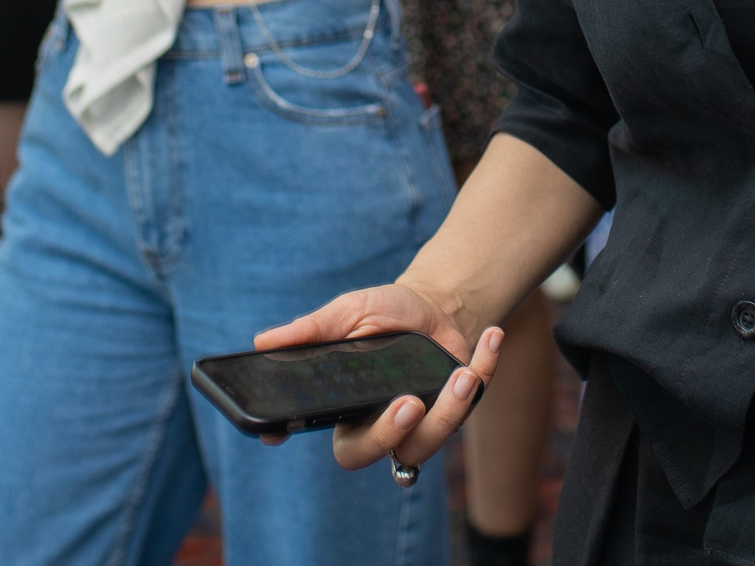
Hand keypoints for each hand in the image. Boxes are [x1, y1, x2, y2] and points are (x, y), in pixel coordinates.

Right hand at [253, 284, 501, 467]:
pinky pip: (470, 407)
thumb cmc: (386, 312)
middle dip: (390, 434)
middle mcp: (377, 421)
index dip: (294, 433)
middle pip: (370, 452)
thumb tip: (263, 341)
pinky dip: (484, 370)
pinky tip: (491, 339)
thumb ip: (313, 330)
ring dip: (449, 412)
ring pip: (425, 445)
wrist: (439, 302)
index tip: (279, 430)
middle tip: (409, 403)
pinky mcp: (454, 411)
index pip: (313, 428)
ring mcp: (417, 423)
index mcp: (344, 404)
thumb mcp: (350, 313)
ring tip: (462, 374)